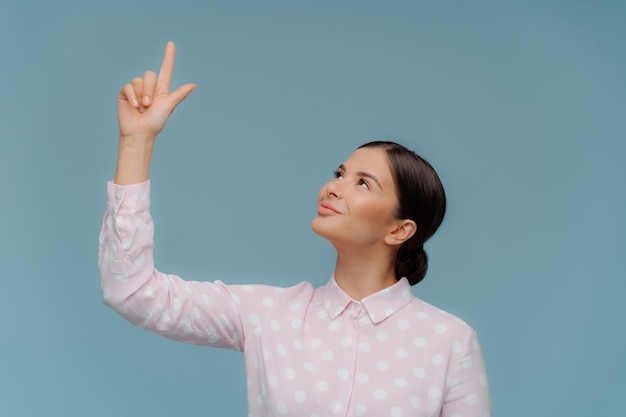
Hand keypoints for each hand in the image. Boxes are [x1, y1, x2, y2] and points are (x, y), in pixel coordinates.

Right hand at [113, 42, 195, 184]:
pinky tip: (134, 107)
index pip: (166, 69)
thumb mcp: (169, 106)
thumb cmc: (156, 122)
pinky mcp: (125, 93)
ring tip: (142, 108)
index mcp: (162, 89)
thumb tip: (194, 85)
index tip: (171, 43)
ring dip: (141, 95)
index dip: (168, 56)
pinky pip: (127, 86)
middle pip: (149, 75)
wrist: (140, 132)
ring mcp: (137, 90)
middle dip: (149, 90)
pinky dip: (132, 96)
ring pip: (138, 80)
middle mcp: (149, 87)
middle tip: (149, 105)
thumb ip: (179, 94)